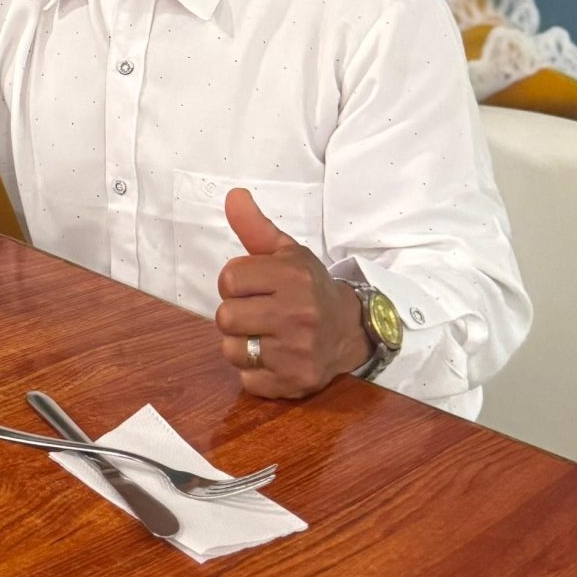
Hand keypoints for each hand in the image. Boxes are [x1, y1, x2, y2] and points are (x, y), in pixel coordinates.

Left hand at [215, 189, 366, 398]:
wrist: (350, 329)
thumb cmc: (309, 288)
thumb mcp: (287, 253)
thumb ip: (255, 226)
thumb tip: (233, 195)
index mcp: (293, 277)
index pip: (228, 279)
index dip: (235, 283)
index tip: (254, 287)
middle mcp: (297, 314)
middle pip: (225, 317)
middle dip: (236, 315)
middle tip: (258, 312)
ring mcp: (298, 351)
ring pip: (232, 350)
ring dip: (242, 345)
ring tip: (265, 335)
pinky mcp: (296, 382)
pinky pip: (248, 380)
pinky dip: (255, 372)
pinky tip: (274, 357)